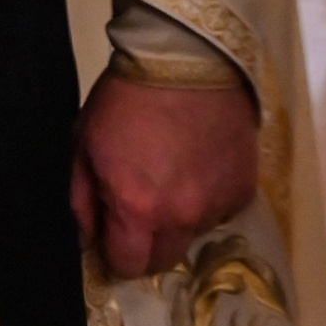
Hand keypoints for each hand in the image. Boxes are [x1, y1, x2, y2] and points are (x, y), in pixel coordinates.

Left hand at [70, 72, 258, 280]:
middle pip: (164, 260)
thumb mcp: (85, 143)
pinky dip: (209, 197)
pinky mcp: (244, 188)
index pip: (128, 266)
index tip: (113, 238)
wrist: (187, 59)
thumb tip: (86, 240)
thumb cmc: (126, 98)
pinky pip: (222, 210)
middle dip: (148, 246)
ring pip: (194, 235)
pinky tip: (200, 165)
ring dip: (180, 219)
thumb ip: (81, 199)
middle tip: (142, 212)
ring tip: (174, 178)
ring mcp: (217, 205)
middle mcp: (181, 217)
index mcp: (137, 210)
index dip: (116, 257)